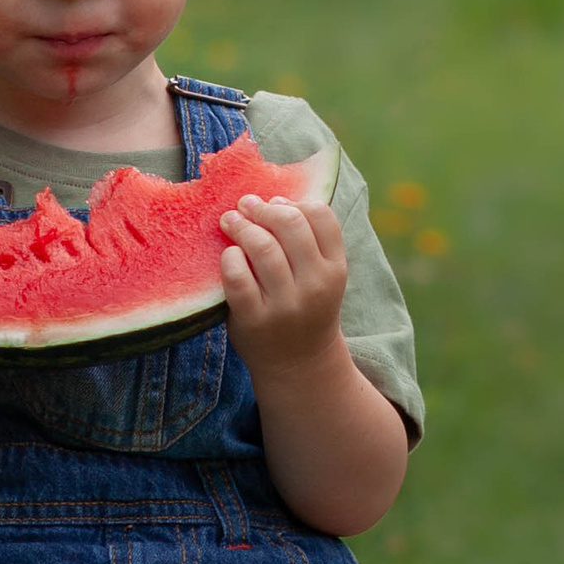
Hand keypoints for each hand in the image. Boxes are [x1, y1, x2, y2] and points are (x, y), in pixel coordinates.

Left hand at [221, 193, 348, 377]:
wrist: (299, 365)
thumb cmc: (305, 309)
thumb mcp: (320, 277)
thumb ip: (307, 243)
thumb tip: (271, 198)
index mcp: (335, 269)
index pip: (321, 216)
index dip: (292, 202)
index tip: (274, 203)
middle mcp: (315, 286)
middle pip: (290, 225)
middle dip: (262, 208)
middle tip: (245, 205)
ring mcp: (285, 305)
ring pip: (262, 248)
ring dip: (241, 226)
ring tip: (230, 221)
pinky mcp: (254, 320)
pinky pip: (237, 277)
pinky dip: (229, 258)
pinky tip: (229, 255)